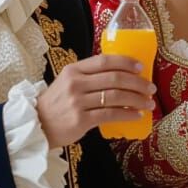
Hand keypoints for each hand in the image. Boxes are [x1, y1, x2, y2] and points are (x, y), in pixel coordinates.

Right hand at [36, 54, 155, 149]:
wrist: (36, 126)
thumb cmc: (56, 104)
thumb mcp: (67, 82)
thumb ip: (88, 76)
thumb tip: (121, 74)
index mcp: (73, 70)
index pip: (104, 61)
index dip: (126, 62)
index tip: (141, 67)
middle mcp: (75, 83)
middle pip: (115, 78)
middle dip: (138, 83)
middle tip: (151, 88)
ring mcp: (77, 102)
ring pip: (116, 96)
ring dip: (137, 99)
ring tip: (149, 103)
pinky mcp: (81, 120)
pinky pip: (111, 114)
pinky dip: (127, 114)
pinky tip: (137, 115)